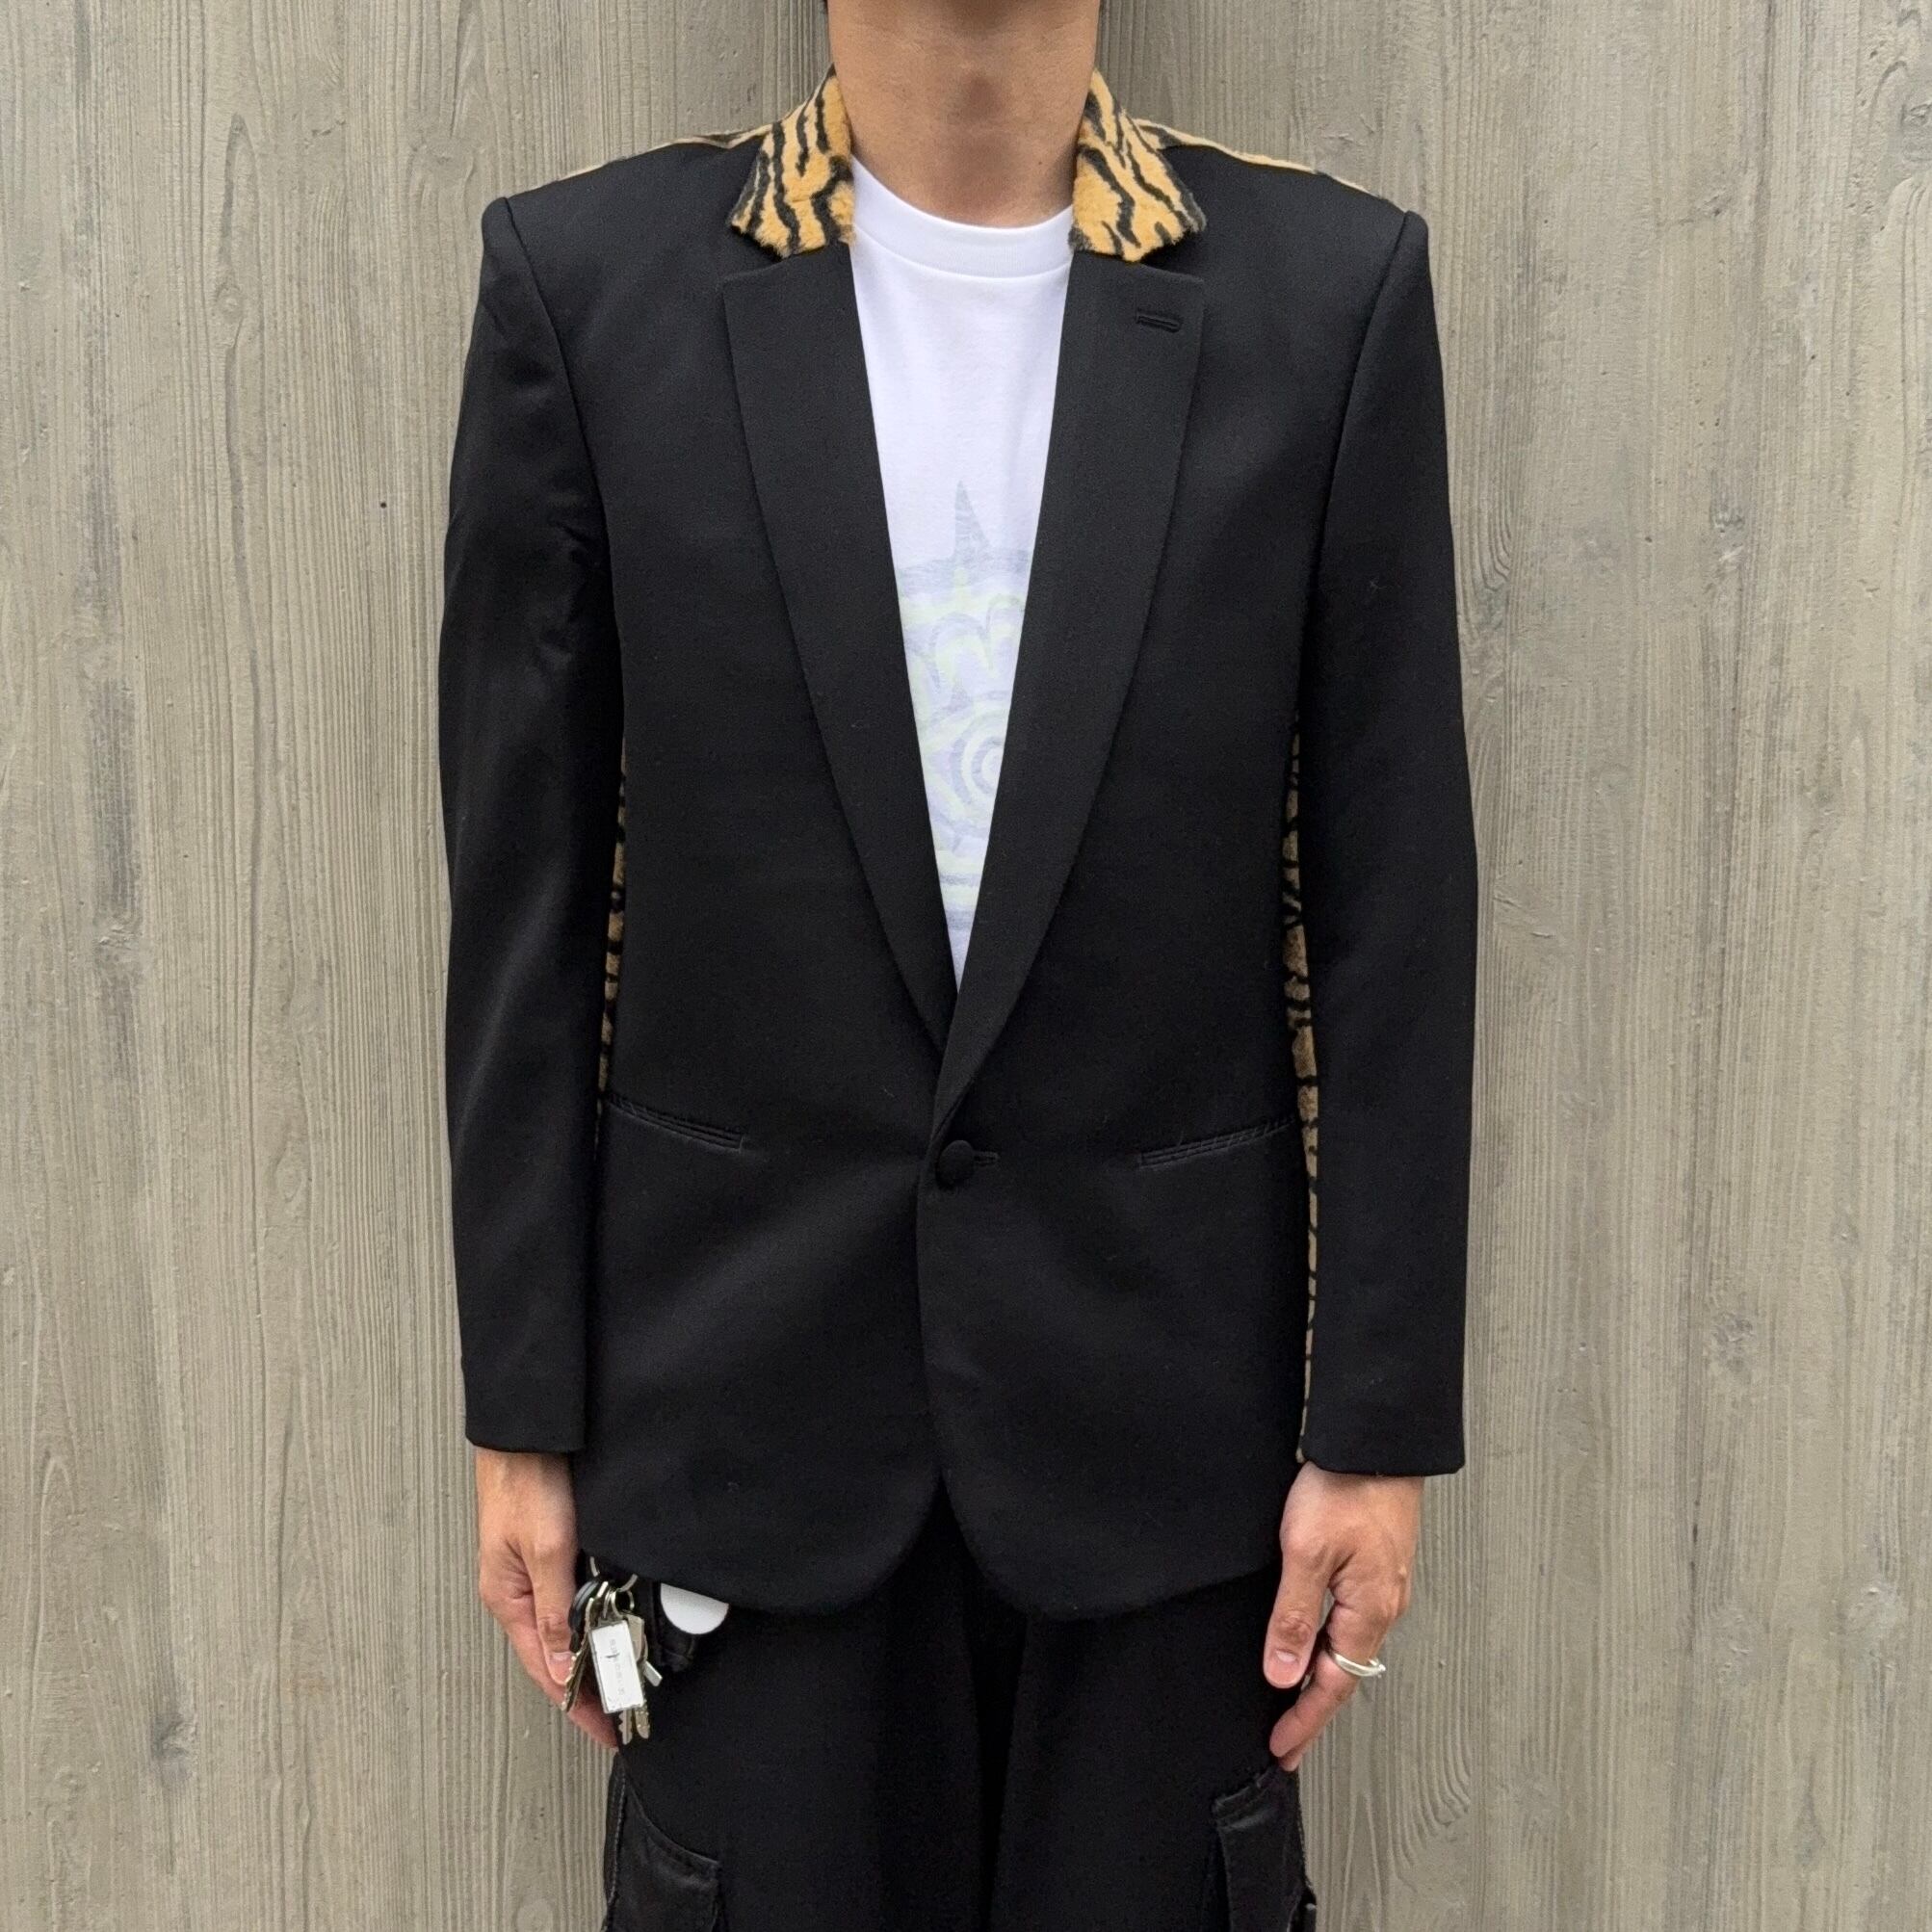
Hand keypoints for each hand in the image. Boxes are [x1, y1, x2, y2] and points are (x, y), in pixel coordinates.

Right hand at [474, 1447, 615, 1748]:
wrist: (528, 1430)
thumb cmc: (526, 1480)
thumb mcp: (547, 1549)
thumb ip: (554, 1609)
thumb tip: (560, 1665)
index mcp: (508, 1598)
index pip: (546, 1670)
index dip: (578, 1705)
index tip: (608, 1731)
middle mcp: (516, 1591)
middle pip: (552, 1655)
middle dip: (584, 1687)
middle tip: (621, 1714)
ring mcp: (529, 1571)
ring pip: (562, 1628)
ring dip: (587, 1655)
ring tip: (618, 1681)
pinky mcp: (546, 1549)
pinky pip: (567, 1599)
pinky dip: (587, 1620)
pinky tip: (607, 1626)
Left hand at [1262, 1461, 1422, 1769]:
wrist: (1376, 1440)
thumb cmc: (1346, 1488)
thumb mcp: (1306, 1554)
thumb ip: (1293, 1616)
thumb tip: (1282, 1673)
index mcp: (1369, 1611)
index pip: (1333, 1685)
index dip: (1305, 1720)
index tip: (1282, 1748)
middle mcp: (1384, 1605)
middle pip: (1344, 1672)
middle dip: (1313, 1708)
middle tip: (1286, 1738)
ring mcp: (1385, 1584)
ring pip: (1350, 1646)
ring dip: (1322, 1676)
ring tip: (1295, 1700)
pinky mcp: (1378, 1563)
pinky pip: (1354, 1619)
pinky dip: (1331, 1642)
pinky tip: (1317, 1640)